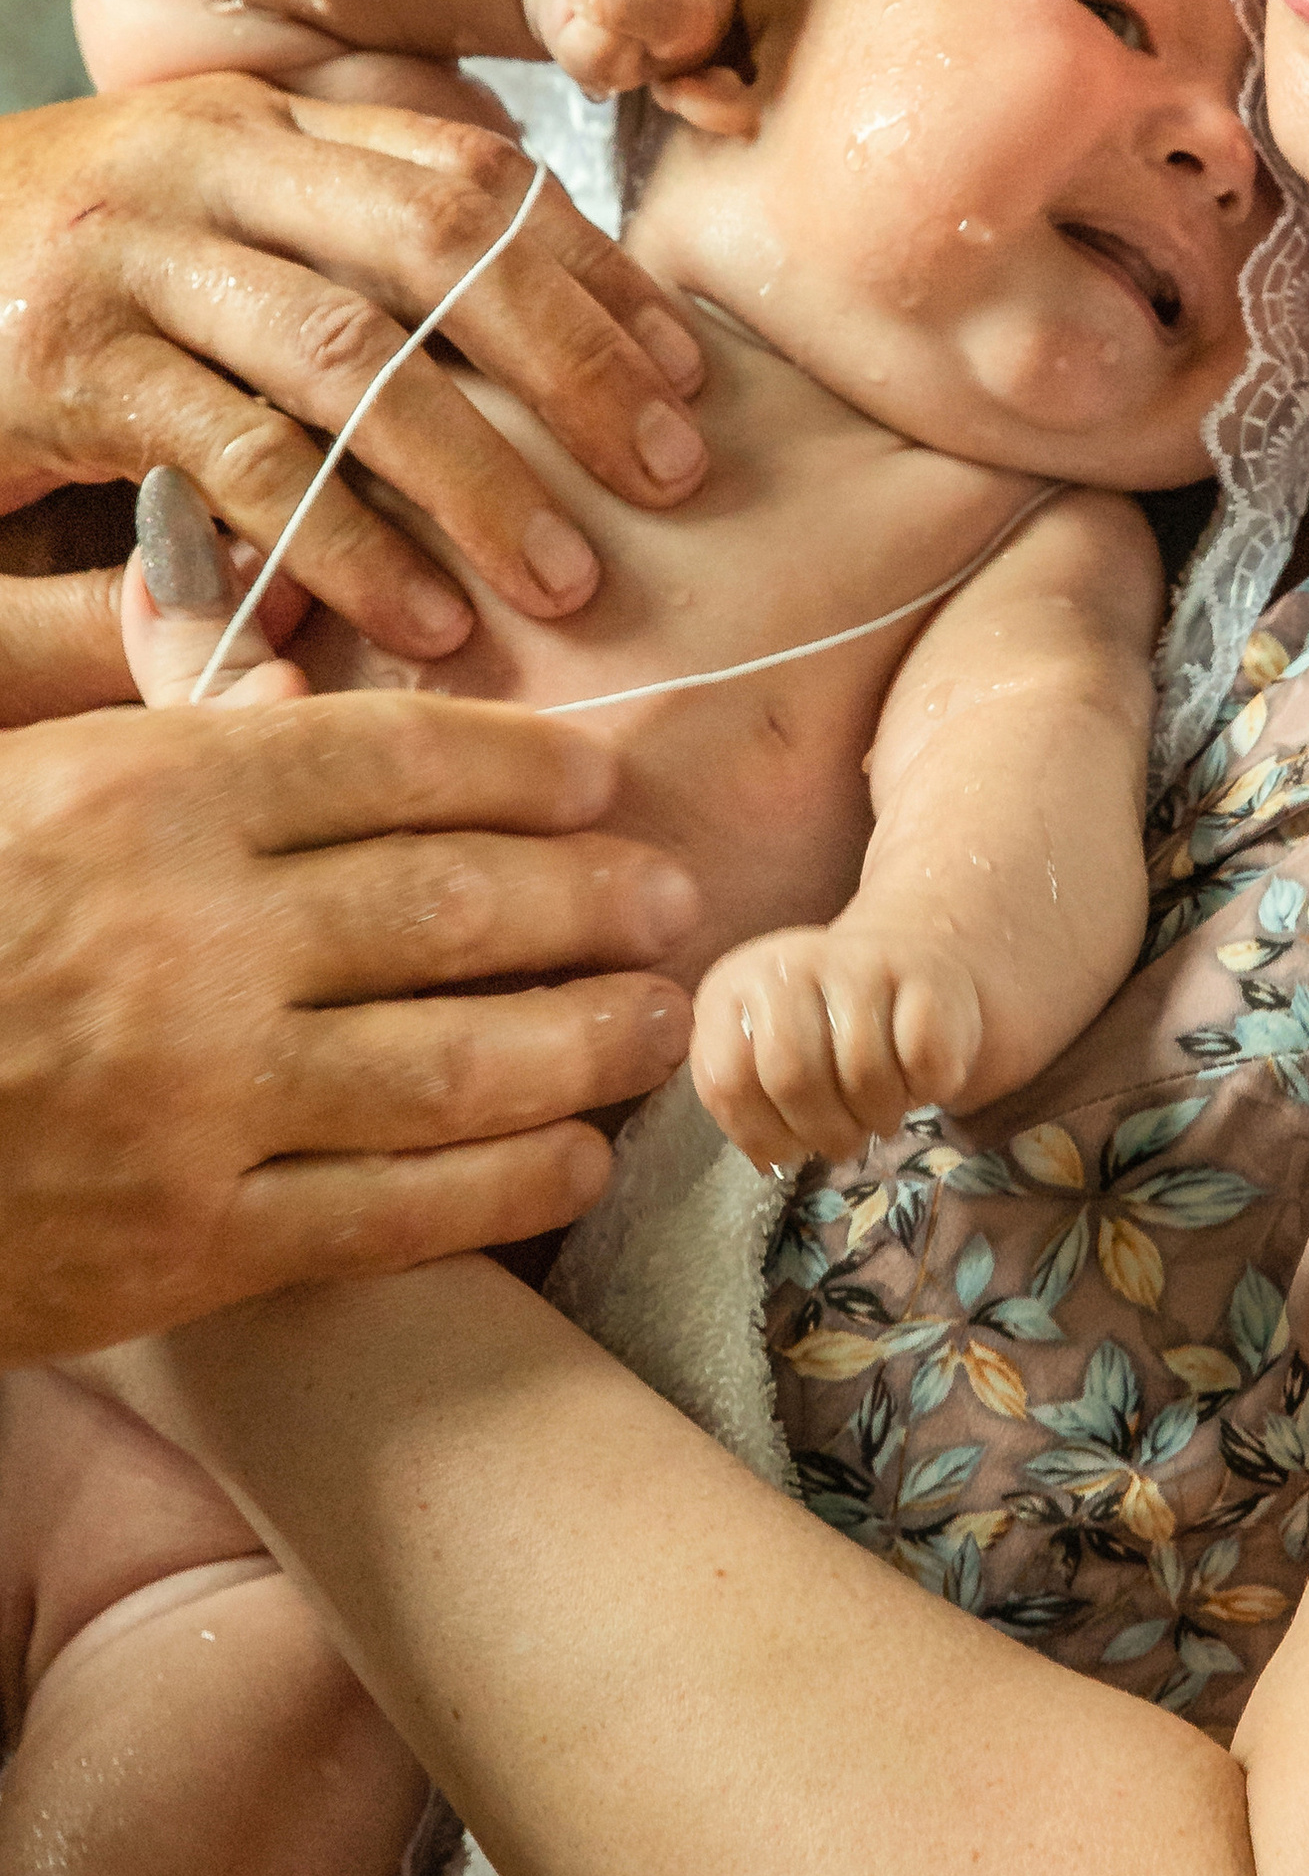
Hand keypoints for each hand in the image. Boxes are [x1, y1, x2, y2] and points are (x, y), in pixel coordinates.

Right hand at [0, 79, 708, 712]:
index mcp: (260, 125)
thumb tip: (523, 339)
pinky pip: (236, 456)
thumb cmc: (49, 284)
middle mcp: (205, 165)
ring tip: (563, 581)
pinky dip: (338, 543)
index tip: (688, 373)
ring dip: (475, 475)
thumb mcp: (197, 233)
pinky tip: (413, 618)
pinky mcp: (64, 366)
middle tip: (672, 476)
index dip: (593, 271)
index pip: (471, 173)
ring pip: (350, 354)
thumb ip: (332, 254)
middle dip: (573, 361)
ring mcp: (131, 256)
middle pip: (441, 242)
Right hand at [0, 691, 698, 1363]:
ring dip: (582, 1037)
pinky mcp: (187, 1244)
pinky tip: (576, 1154)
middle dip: (591, 899)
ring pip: (452, 1062)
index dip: (523, 768)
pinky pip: (390, 1212)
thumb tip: (266, 631)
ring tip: (655, 1015)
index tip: (602, 780)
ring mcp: (195, 1102)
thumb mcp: (14, 770)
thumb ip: (146, 701)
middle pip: (452, 905)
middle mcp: (188, 942)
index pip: (390, 762)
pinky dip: (504, 1184)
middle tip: (674, 894)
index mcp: (145, 801)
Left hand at [690, 919, 987, 1171]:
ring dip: (878, 1117)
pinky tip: (916, 1080)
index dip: (761, 1134)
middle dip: (824, 1132)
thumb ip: (747, 1102)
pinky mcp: (922, 972)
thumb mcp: (766, 1056)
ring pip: (864, 1073)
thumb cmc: (827, 1029)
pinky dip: (925, 1089)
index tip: (792, 1148)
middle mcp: (791, 963)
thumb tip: (769, 1158)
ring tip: (879, 1113)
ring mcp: (859, 961)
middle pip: (793, 1079)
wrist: (908, 969)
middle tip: (844, 1142)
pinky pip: (922, 1059)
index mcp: (733, 987)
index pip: (728, 1082)